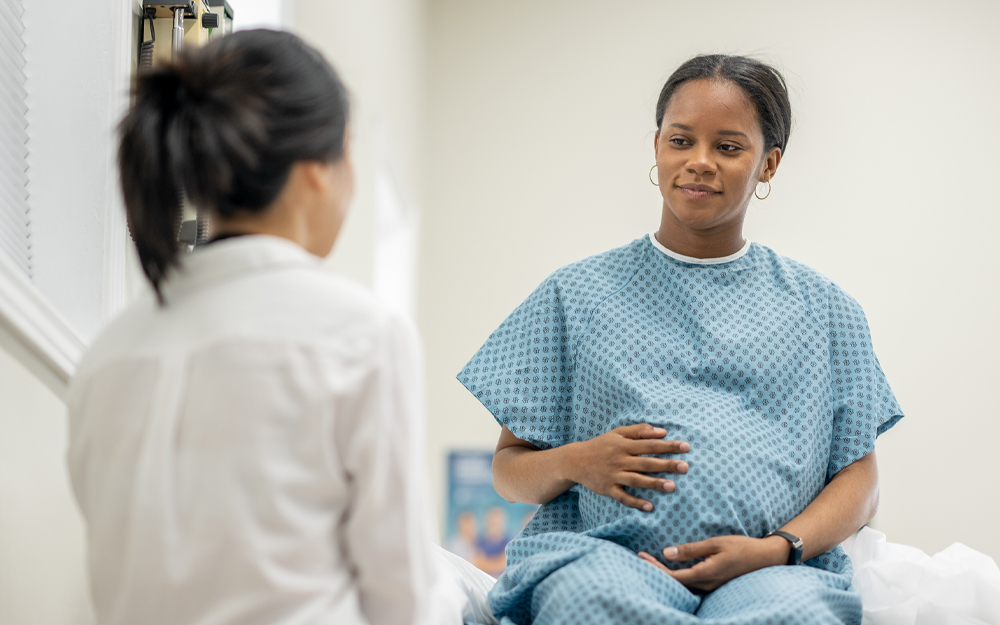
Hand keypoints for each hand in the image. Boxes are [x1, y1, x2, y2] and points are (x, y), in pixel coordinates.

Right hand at [564, 423, 688, 511]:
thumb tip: (663, 432)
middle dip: (666, 464)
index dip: (668, 445)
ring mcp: (614, 475)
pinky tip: (650, 507)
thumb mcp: (617, 433)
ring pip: (637, 480)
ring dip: (654, 483)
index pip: (650, 444)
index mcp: (624, 445)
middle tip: (685, 467)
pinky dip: (636, 502)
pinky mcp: (608, 489)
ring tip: (672, 486)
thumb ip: (639, 430)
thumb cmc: (600, 445)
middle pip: (647, 463)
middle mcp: (620, 460)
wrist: (575, 460)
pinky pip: (623, 497)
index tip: (686, 446)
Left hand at [637, 535, 789, 591]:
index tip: (641, 556)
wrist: (766, 558)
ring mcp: (711, 586)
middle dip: (656, 571)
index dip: (655, 568)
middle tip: (641, 557)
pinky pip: (692, 584)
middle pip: (675, 583)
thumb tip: (666, 553)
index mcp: (706, 574)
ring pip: (683, 585)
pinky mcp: (714, 584)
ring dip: (666, 574)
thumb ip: (691, 549)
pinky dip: (678, 576)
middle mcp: (707, 584)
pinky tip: (672, 567)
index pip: (674, 576)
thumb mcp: (715, 543)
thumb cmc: (741, 547)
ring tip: (651, 562)